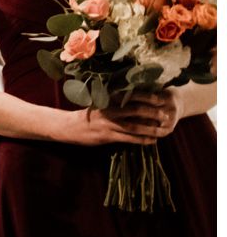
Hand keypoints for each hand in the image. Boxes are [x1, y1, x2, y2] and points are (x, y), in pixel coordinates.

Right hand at [62, 94, 176, 144]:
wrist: (70, 126)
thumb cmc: (90, 114)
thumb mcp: (101, 102)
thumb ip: (117, 100)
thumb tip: (139, 98)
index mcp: (108, 99)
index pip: (131, 95)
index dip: (148, 97)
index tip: (161, 99)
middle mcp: (109, 110)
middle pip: (136, 110)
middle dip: (153, 113)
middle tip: (166, 115)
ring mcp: (108, 124)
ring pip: (134, 126)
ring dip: (151, 129)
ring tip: (163, 131)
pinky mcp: (107, 136)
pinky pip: (128, 139)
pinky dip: (142, 140)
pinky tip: (152, 141)